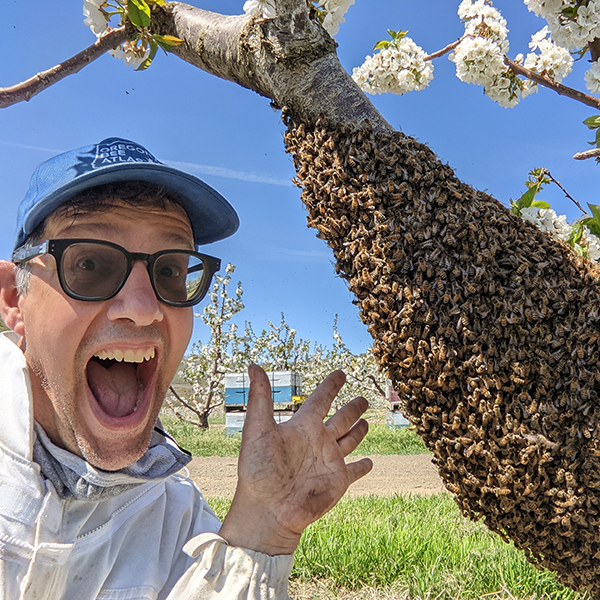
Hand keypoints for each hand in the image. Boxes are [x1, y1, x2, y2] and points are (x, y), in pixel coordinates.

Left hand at [218, 365, 372, 554]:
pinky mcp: (338, 481)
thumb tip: (252, 364)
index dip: (331, 386)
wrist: (267, 509)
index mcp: (302, 426)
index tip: (340, 373)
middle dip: (352, 408)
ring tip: (366, 423)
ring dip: (359, 432)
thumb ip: (260, 397)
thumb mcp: (258, 429)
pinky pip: (354, 471)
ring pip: (349, 441)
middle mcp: (318, 440)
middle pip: (341, 419)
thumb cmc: (259, 469)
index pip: (321, 400)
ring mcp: (329, 461)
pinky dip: (363, 467)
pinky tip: (370, 463)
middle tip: (363, 398)